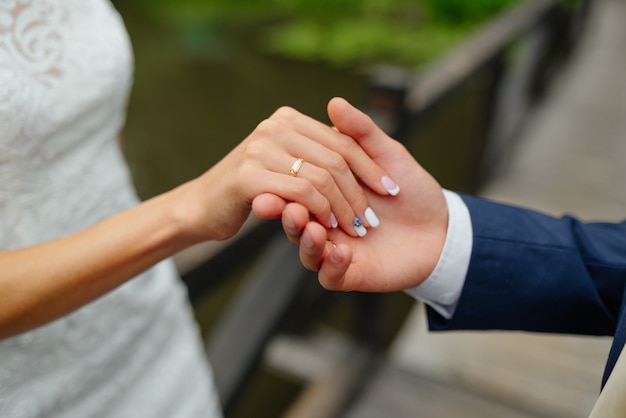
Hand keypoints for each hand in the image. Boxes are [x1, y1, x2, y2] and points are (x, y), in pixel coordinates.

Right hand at [172, 105, 396, 242]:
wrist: (200, 209)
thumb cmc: (246, 188)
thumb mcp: (286, 159)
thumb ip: (316, 135)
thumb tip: (337, 101)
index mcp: (288, 120)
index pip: (343, 142)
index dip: (370, 167)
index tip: (391, 190)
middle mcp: (274, 129)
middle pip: (336, 161)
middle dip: (359, 194)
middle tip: (370, 221)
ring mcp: (260, 151)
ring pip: (321, 179)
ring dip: (342, 208)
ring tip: (353, 229)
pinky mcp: (249, 179)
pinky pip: (301, 195)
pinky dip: (321, 214)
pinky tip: (328, 231)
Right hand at [281, 97, 448, 291]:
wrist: (441, 230)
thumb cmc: (411, 191)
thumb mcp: (387, 156)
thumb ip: (361, 133)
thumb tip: (334, 101)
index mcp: (325, 190)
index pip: (307, 178)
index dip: (308, 174)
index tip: (317, 166)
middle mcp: (323, 218)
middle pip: (296, 213)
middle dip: (292, 209)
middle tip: (295, 205)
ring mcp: (333, 247)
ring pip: (304, 245)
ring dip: (303, 237)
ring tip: (312, 226)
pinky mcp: (347, 273)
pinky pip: (328, 274)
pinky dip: (331, 264)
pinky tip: (341, 251)